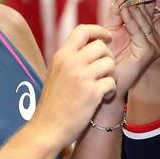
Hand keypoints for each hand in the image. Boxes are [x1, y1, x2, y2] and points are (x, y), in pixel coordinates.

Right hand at [31, 25, 116, 147]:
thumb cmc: (52, 104)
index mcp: (61, 56)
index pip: (83, 30)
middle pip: (101, 46)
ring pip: (110, 63)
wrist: (47, 128)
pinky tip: (103, 98)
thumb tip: (87, 47)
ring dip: (112, 75)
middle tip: (105, 71)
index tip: (107, 37)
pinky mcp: (92, 93)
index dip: (99, 30)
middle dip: (108, 57)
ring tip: (104, 86)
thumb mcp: (55, 73)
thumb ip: (69, 59)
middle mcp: (71, 62)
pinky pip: (112, 83)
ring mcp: (82, 77)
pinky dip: (111, 91)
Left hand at [102, 0, 159, 99]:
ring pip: (144, 20)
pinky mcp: (149, 51)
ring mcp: (153, 44)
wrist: (107, 80)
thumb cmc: (109, 57)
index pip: (146, 8)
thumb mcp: (112, 29)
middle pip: (148, 11)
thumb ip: (116, 13)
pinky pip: (140, 31)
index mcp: (146, 30)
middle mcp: (153, 36)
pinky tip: (125, 9)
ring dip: (136, 5)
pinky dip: (132, 20)